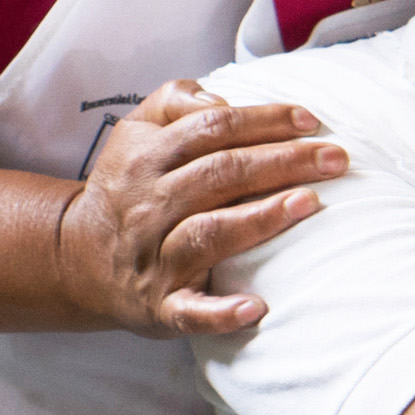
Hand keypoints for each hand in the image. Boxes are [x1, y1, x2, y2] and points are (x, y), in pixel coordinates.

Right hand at [51, 82, 342, 336]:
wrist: (77, 258)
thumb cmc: (128, 186)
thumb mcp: (135, 131)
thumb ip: (176, 101)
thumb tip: (224, 101)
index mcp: (146, 157)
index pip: (212, 129)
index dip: (263, 120)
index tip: (311, 120)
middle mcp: (149, 204)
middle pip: (220, 174)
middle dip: (282, 162)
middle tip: (336, 158)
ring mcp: (154, 258)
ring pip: (208, 234)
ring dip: (259, 220)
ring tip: (307, 203)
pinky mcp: (160, 306)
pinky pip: (189, 312)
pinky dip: (221, 314)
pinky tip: (256, 308)